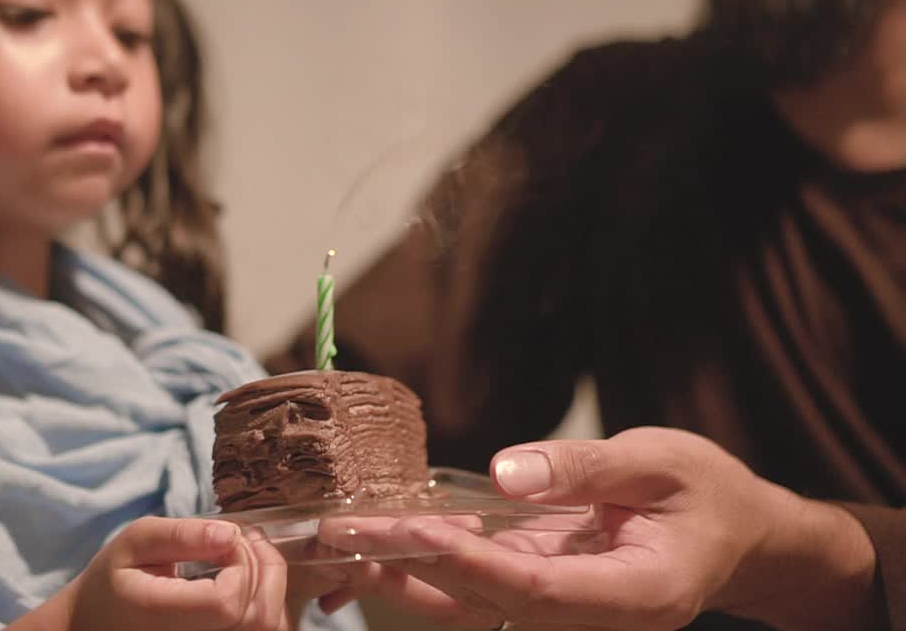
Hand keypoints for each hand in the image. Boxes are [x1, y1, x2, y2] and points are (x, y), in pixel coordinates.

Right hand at [15, 516, 290, 630]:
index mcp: (162, 618)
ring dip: (272, 584)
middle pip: (259, 617)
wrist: (99, 623)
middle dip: (266, 566)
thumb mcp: (135, 542)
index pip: (228, 602)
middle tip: (245, 538)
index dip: (241, 564)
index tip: (226, 540)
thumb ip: (181, 535)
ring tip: (249, 555)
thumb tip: (230, 534)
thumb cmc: (115, 580)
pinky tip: (249, 579)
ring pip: (270, 627)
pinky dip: (268, 602)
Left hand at [352, 428, 878, 629]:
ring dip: (405, 574)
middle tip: (341, 535)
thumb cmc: (709, 493)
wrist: (737, 533)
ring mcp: (566, 605)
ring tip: (339, 545)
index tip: (414, 531)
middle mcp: (592, 615)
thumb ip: (585, 468)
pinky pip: (481, 582)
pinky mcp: (546, 583)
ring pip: (473, 602)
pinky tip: (383, 539)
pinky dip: (430, 561)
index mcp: (634, 593)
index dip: (473, 563)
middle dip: (411, 568)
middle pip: (488, 601)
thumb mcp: (659, 462)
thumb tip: (504, 473)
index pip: (538, 589)